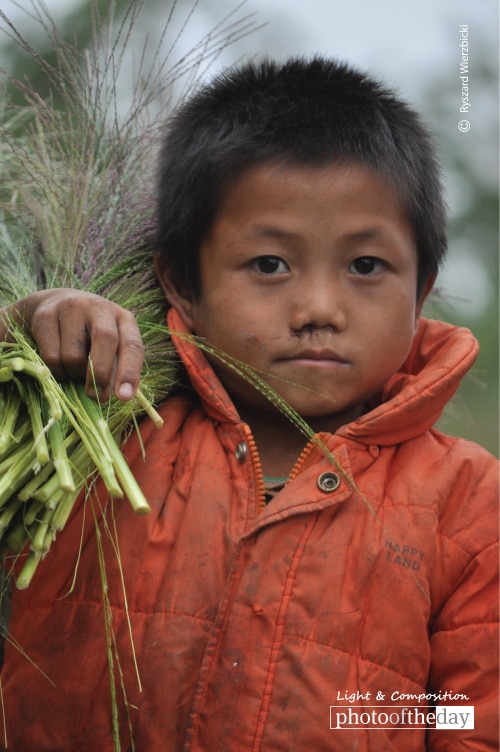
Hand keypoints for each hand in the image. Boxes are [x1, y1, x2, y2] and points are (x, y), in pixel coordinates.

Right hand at [0, 289, 143, 401]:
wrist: (53, 303)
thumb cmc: (89, 335)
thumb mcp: (109, 347)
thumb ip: (114, 368)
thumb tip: (105, 395)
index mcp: (122, 318)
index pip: (132, 345)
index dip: (129, 372)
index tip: (124, 397)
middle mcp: (99, 308)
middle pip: (105, 340)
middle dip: (101, 374)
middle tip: (96, 396)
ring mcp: (71, 308)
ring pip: (74, 355)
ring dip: (74, 375)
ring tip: (75, 374)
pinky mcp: (46, 315)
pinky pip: (51, 356)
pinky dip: (56, 372)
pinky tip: (60, 368)